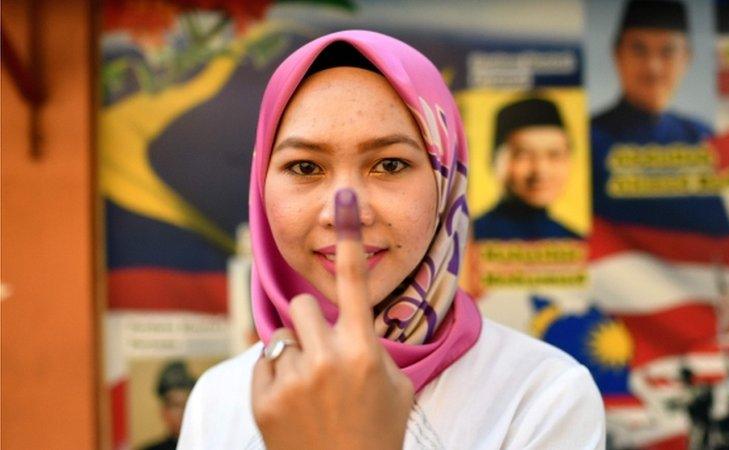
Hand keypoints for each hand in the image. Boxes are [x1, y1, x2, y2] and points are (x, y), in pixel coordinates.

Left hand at [251, 190, 413, 449]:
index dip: (349, 238)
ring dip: (295, 353)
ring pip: (282, 336)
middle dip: (312, 323)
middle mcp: (326, 360)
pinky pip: (264, 362)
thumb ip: (376, 348)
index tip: (344, 198)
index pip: (354, 284)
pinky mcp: (264, 399)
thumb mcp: (397, 387)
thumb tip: (354, 325)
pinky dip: (277, 376)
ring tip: (311, 390)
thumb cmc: (378, 433)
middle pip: (303, 306)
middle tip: (324, 352)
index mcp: (364, 352)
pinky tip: (294, 403)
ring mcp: (291, 380)